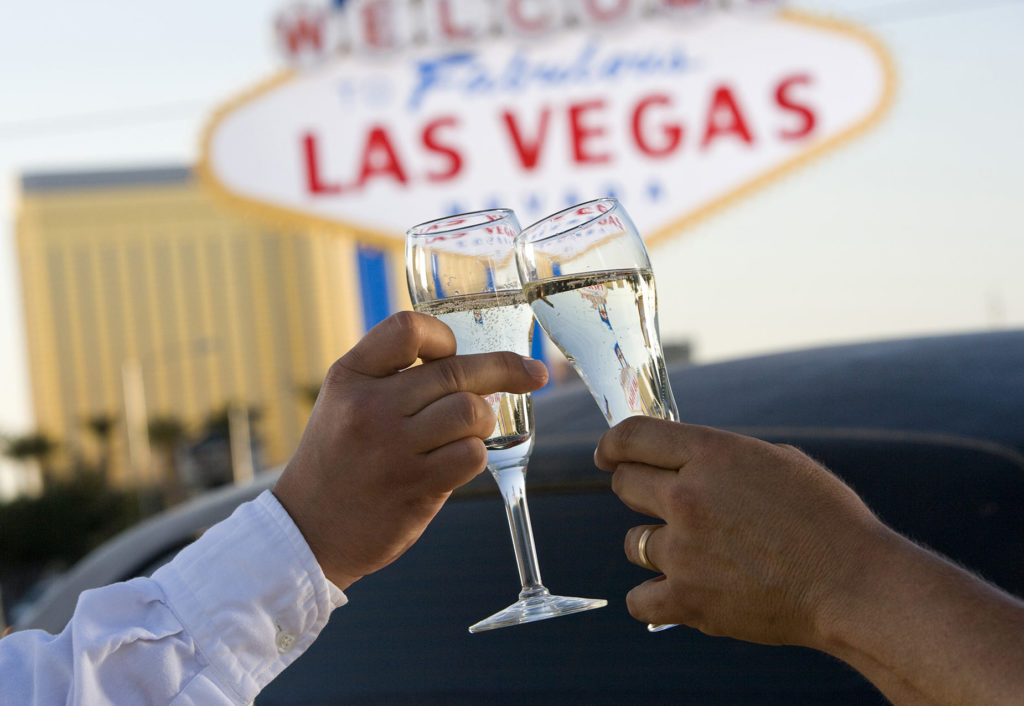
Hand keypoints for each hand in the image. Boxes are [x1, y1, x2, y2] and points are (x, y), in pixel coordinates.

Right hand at [273, 311, 547, 588]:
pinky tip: (458, 460)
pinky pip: (471, 455)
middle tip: (533, 373)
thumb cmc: (338, 460)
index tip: (457, 350)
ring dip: (484, 418)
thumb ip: (393, 377)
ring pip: (471, 411)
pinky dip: (475, 454)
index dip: (443, 337)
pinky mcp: (414, 487)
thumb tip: (472, 364)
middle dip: (505, 369)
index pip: (408, 329)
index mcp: (350, 377)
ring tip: (472, 429)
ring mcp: (392, 449)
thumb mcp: (344, 402)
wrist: (306, 531)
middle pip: (455, 370)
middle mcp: (369, 407)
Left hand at [593, 417, 885, 647]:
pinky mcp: (686, 598)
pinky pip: (638, 598)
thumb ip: (723, 458)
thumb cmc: (828, 521)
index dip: (613, 444)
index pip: (632, 436)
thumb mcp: (778, 462)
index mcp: (712, 454)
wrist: (854, 586)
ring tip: (693, 554)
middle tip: (662, 503)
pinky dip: (653, 597)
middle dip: (638, 489)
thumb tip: (687, 461)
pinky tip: (674, 592)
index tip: (607, 454)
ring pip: (633, 541)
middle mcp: (688, 496)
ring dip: (654, 544)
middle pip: (624, 484)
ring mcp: (683, 550)